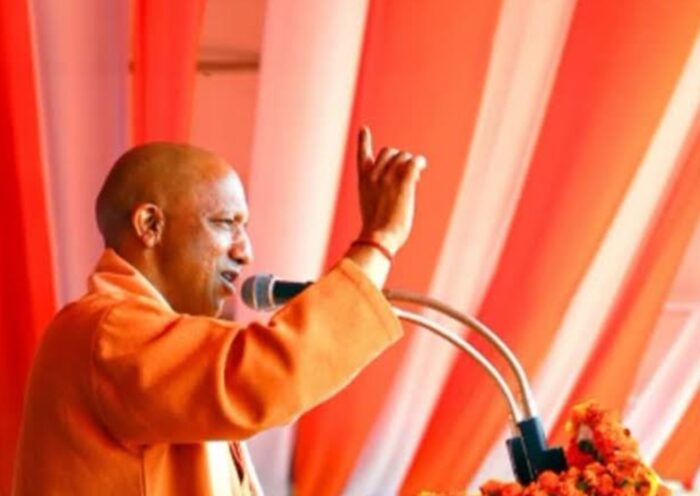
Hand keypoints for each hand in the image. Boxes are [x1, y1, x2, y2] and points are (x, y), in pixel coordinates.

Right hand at [356, 126, 426, 254]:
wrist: (379, 238)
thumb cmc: (377, 230)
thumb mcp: (371, 207)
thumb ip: (380, 191)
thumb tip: (402, 182)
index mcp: (363, 181)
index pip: (362, 156)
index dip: (363, 141)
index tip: (364, 129)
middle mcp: (374, 175)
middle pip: (389, 152)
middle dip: (399, 158)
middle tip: (408, 174)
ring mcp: (388, 178)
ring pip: (403, 157)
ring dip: (410, 164)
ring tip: (415, 179)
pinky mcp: (402, 184)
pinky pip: (412, 163)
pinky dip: (419, 162)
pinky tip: (422, 166)